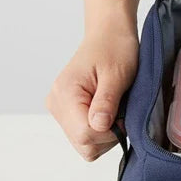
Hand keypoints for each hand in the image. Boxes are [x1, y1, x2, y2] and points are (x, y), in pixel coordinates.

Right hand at [47, 31, 137, 160]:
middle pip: (84, 144)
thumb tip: (99, 126)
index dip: (111, 132)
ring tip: (114, 108)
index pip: (85, 134)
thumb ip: (106, 102)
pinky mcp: (69, 113)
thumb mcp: (117, 75)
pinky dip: (101, 131)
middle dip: (108, 135)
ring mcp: (61, 110)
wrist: (109, 36)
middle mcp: (57, 104)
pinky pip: (86, 136)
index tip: (124, 115)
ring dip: (106, 133)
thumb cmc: (115, 49)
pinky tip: (109, 112)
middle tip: (120, 112)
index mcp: (65, 93)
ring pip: (86, 144)